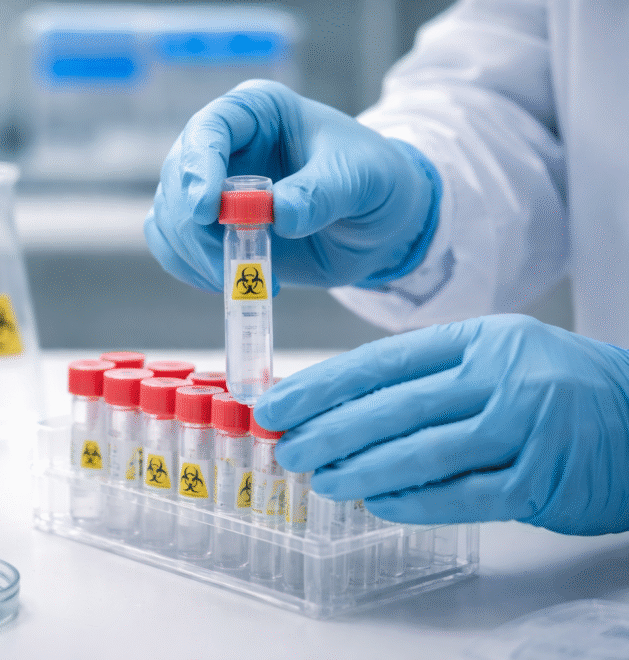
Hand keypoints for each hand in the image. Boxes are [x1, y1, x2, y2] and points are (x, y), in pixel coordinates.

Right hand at [144, 79, 440, 292]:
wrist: (379, 223)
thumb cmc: (374, 181)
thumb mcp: (362, 180)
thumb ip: (322, 192)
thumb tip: (281, 214)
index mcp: (257, 112)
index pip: (209, 128)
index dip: (199, 168)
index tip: (207, 212)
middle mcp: (224, 145)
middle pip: (179, 179)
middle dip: (197, 228)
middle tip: (233, 265)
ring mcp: (211, 187)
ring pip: (170, 218)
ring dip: (196, 255)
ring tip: (247, 278)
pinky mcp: (208, 228)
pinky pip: (174, 247)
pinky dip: (191, 269)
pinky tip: (230, 282)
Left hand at [255, 315, 628, 535]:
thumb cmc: (561, 387)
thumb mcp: (499, 357)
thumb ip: (432, 377)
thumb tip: (347, 406)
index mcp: (480, 338)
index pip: (383, 360)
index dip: (323, 385)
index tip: (279, 403)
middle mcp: (501, 375)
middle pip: (393, 406)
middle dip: (329, 430)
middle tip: (287, 447)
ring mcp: (523, 426)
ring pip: (421, 451)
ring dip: (361, 469)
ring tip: (321, 480)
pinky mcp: (541, 479)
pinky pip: (461, 494)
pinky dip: (414, 502)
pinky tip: (377, 503)